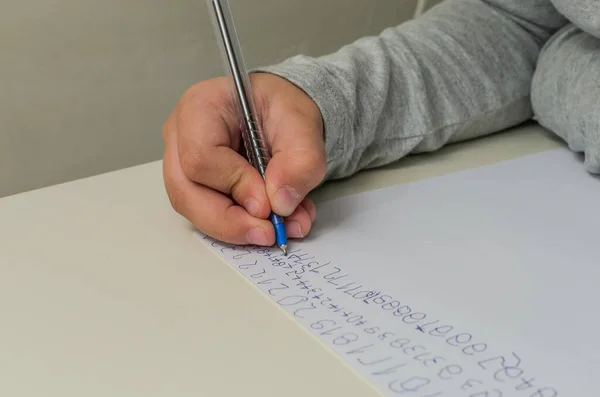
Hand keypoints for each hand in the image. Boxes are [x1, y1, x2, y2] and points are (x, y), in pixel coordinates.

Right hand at [162, 73, 325, 245]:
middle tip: (269, 232)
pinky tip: (273, 220)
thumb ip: (300, 161)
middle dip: (230, 221)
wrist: (282, 116)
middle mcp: (180, 136)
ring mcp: (181, 163)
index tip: (269, 202)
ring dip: (238, 227)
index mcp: (199, 107)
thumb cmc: (282, 109)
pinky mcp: (194, 186)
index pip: (201, 157)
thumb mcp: (303, 125)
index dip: (235, 185)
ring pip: (194, 210)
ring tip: (280, 226)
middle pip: (186, 192)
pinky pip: (208, 214)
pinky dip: (241, 225)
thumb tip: (280, 202)